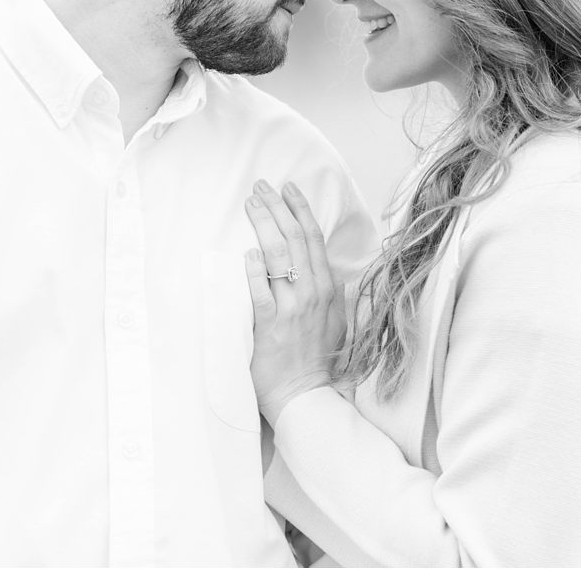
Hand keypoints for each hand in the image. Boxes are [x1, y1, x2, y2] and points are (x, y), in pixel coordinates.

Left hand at [243, 179, 342, 424]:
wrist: (304, 393)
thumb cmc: (315, 356)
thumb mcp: (333, 319)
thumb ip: (328, 289)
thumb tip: (324, 264)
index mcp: (327, 288)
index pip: (314, 239)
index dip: (300, 210)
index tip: (288, 188)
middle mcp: (312, 294)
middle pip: (295, 239)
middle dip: (277, 208)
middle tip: (261, 186)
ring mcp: (292, 309)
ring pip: (279, 258)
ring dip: (264, 227)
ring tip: (250, 204)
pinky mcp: (271, 327)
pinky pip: (261, 294)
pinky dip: (255, 271)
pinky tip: (247, 253)